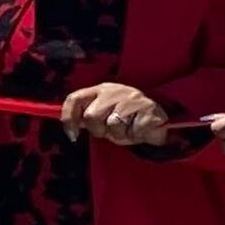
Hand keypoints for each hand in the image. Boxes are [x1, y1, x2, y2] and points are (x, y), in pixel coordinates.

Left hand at [60, 81, 176, 151]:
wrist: (156, 122)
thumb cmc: (125, 121)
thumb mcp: (103, 117)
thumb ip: (86, 118)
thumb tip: (70, 128)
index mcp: (100, 90)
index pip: (75, 99)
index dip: (69, 118)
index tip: (72, 135)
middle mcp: (114, 90)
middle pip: (91, 116)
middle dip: (99, 130)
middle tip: (112, 130)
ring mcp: (132, 98)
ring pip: (112, 125)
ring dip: (119, 135)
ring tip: (127, 129)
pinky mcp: (149, 108)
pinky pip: (132, 130)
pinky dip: (135, 135)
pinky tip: (140, 129)